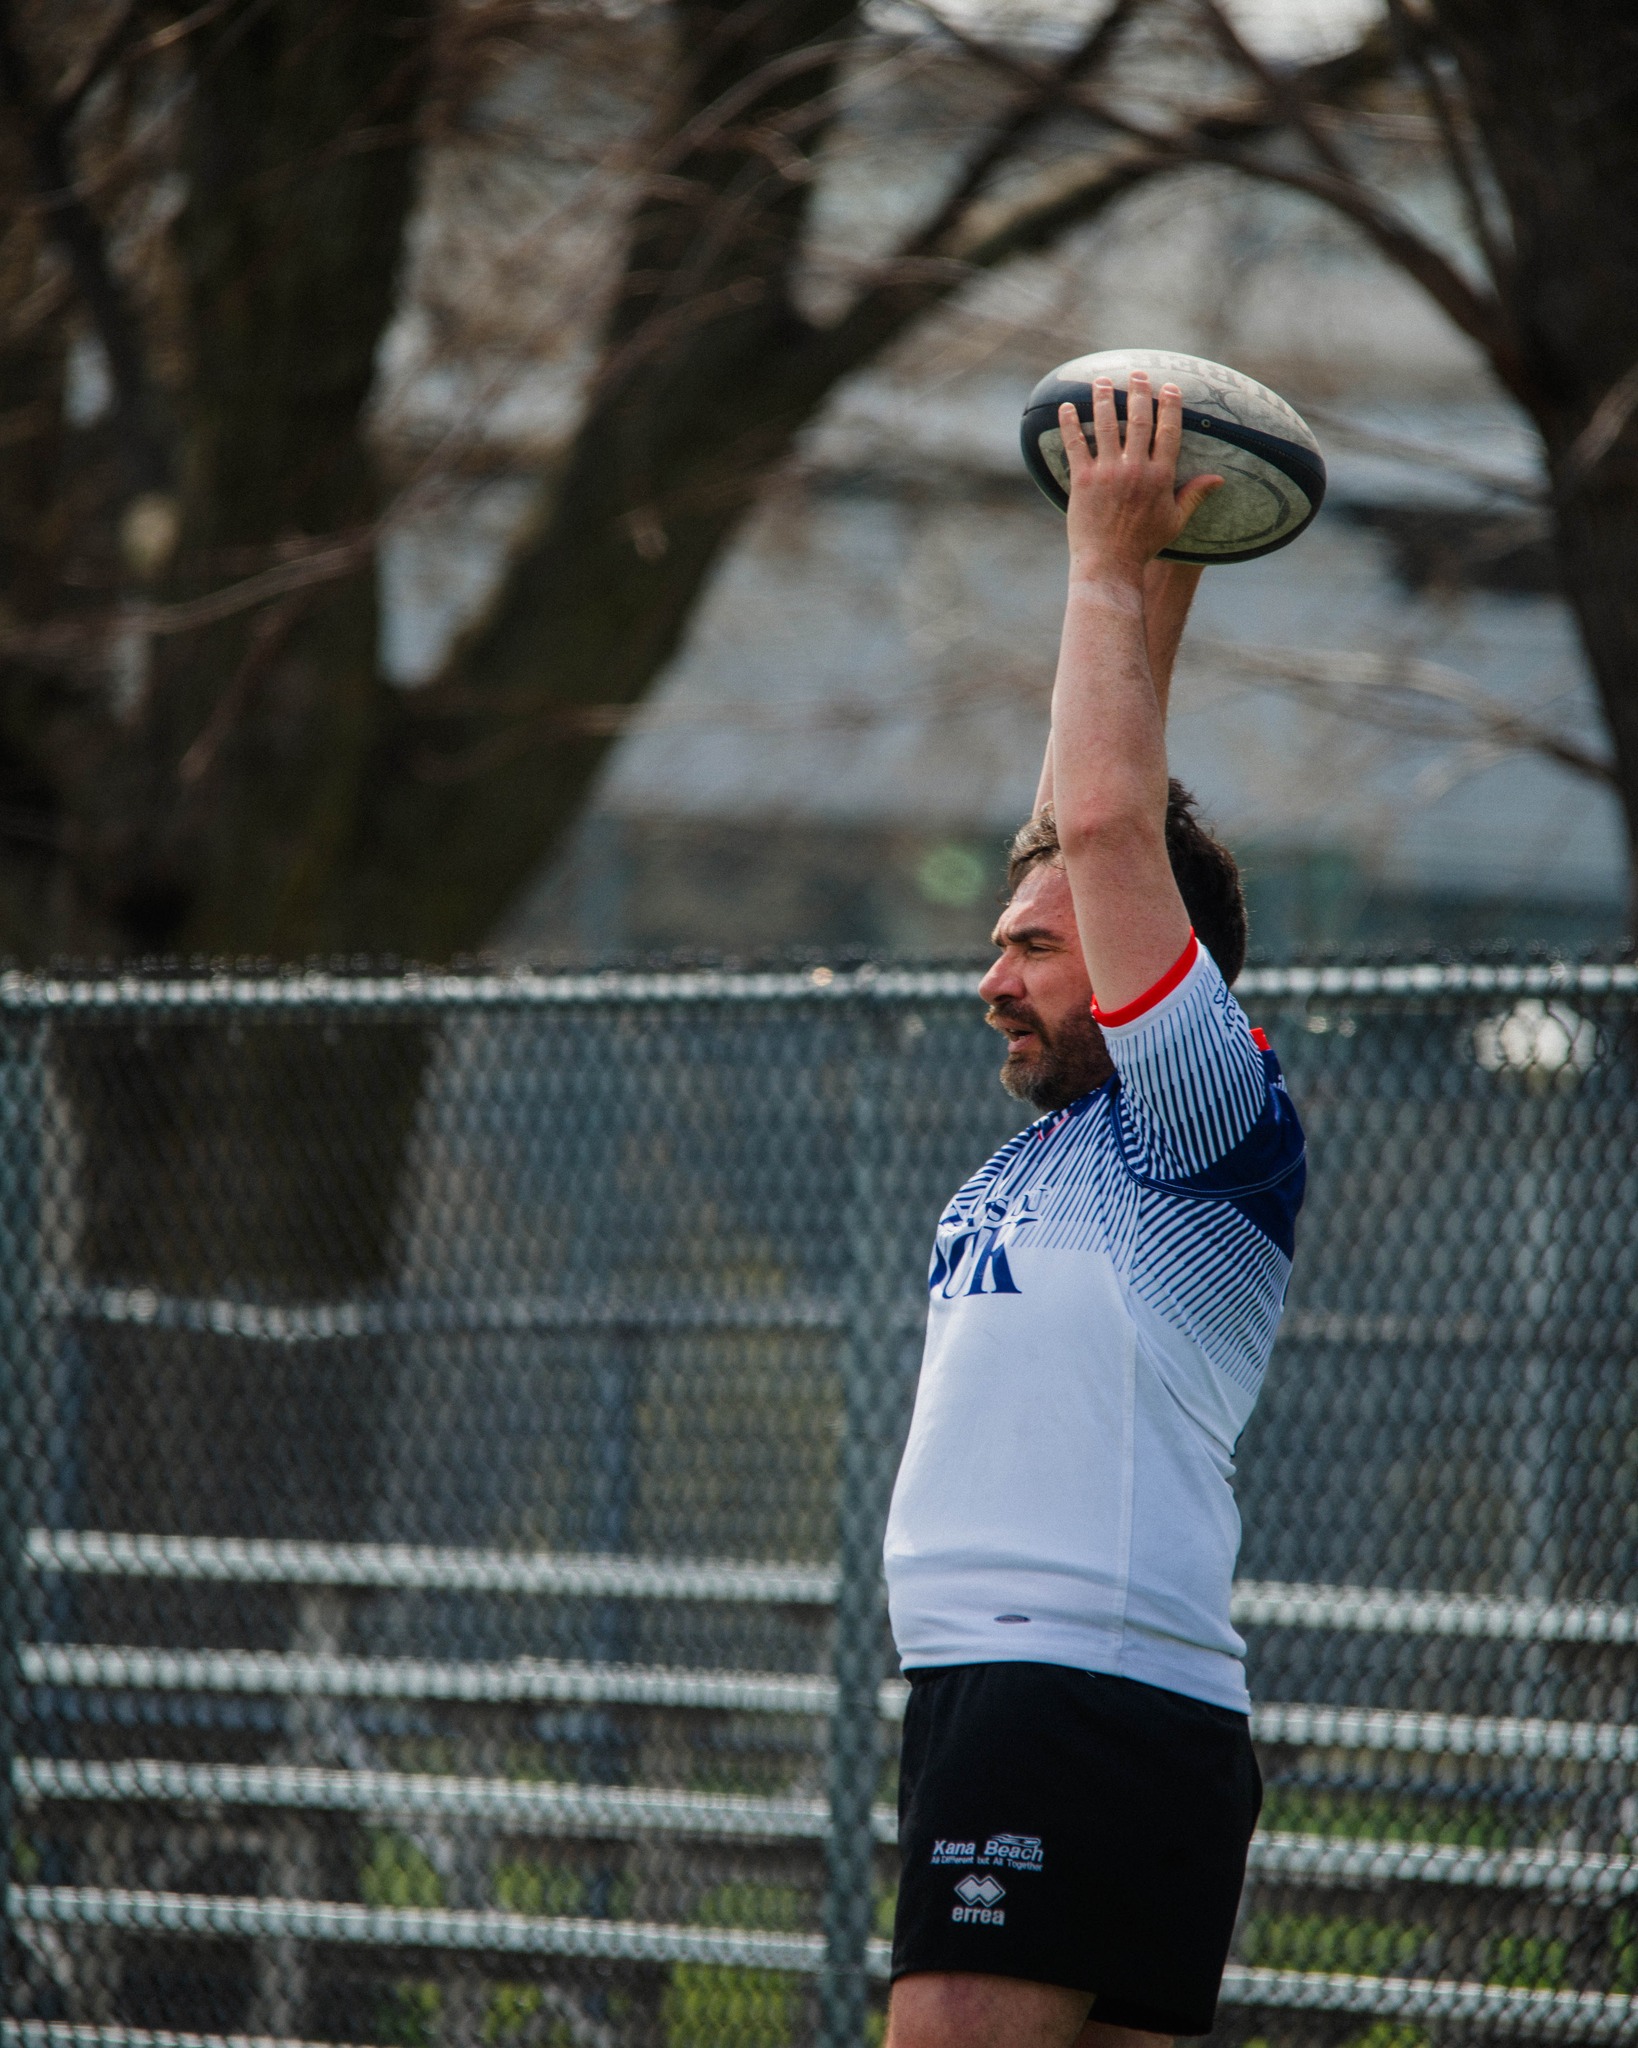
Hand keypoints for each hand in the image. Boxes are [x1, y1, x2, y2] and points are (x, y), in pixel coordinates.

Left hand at [1058, 374, 1222, 585]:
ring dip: (1104, 399)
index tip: (1169, 387)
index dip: (1169, 405)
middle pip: (1138, 420)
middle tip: (1137, 374)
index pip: (1168, 431)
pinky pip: (1075, 445)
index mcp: (1160, 477)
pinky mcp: (1082, 480)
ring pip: (1105, 426)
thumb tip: (1219, 479)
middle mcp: (1135, 470)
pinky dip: (1069, 424)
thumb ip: (1194, 495)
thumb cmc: (1144, 546)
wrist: (1109, 565)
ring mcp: (1107, 473)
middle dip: (1138, 392)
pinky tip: (1065, 407)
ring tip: (1102, 381)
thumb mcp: (1175, 521)